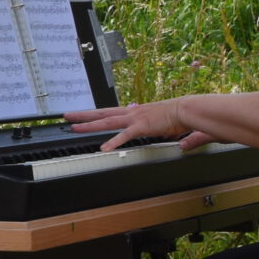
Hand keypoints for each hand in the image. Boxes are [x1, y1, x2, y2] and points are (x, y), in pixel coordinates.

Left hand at [65, 98, 208, 151]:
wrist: (191, 110)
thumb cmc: (183, 117)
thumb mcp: (170, 127)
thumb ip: (172, 135)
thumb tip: (180, 144)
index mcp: (137, 112)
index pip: (111, 112)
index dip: (96, 114)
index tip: (85, 115)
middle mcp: (133, 112)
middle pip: (102, 113)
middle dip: (83, 115)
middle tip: (67, 116)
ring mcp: (135, 118)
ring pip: (107, 121)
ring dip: (89, 125)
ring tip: (74, 128)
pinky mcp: (142, 126)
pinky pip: (125, 135)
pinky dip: (113, 141)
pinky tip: (103, 148)